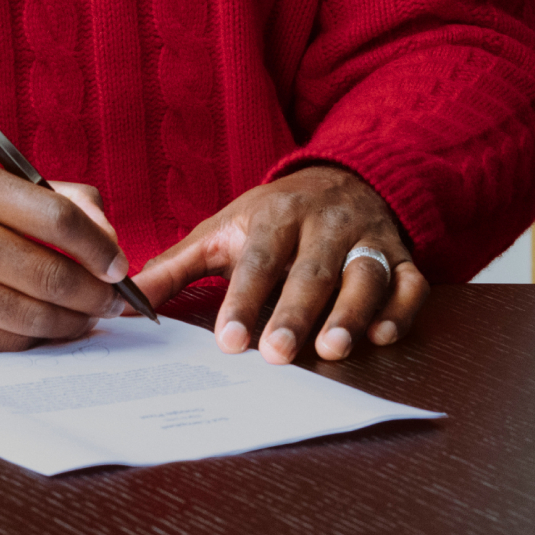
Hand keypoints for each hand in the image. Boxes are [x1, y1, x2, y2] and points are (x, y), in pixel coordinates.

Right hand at [0, 158, 131, 349]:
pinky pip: (0, 341)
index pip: (55, 218)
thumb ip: (50, 197)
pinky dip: (33, 339)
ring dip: (70, 323)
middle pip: (46, 273)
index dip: (97, 247)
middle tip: (109, 301)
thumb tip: (106, 238)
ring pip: (28, 315)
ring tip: (85, 318)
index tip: (117, 266)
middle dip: (92, 294)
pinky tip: (46, 330)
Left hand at [131, 165, 425, 363]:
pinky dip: (400, 310)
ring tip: (333, 350)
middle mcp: (325, 225)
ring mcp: (368, 241)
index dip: (244, 299)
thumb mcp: (220, 232)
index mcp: (276, 216)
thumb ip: (175, 269)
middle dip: (295, 313)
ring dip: (351, 313)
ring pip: (365, 277)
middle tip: (277, 355)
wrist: (339, 179)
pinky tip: (382, 335)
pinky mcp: (402, 258)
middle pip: (312, 272)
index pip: (259, 259)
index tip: (228, 339)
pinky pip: (410, 284)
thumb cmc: (269, 218)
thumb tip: (124, 302)